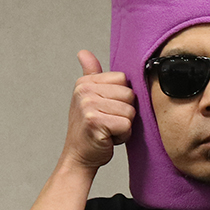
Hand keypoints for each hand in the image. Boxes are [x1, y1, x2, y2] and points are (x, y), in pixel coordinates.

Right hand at [64, 51, 135, 169]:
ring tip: (108, 130)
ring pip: (130, 111)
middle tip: (107, 122)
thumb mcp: (88, 98)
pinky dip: (122, 136)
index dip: (121, 98)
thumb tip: (83, 52)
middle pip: (129, 95)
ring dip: (124, 126)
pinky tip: (108, 138)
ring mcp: (88, 106)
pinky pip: (126, 125)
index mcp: (85, 82)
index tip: (107, 109)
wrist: (79, 156)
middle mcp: (84, 91)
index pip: (123, 79)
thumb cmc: (89, 129)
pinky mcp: (95, 122)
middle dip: (124, 113)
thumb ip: (91, 74)